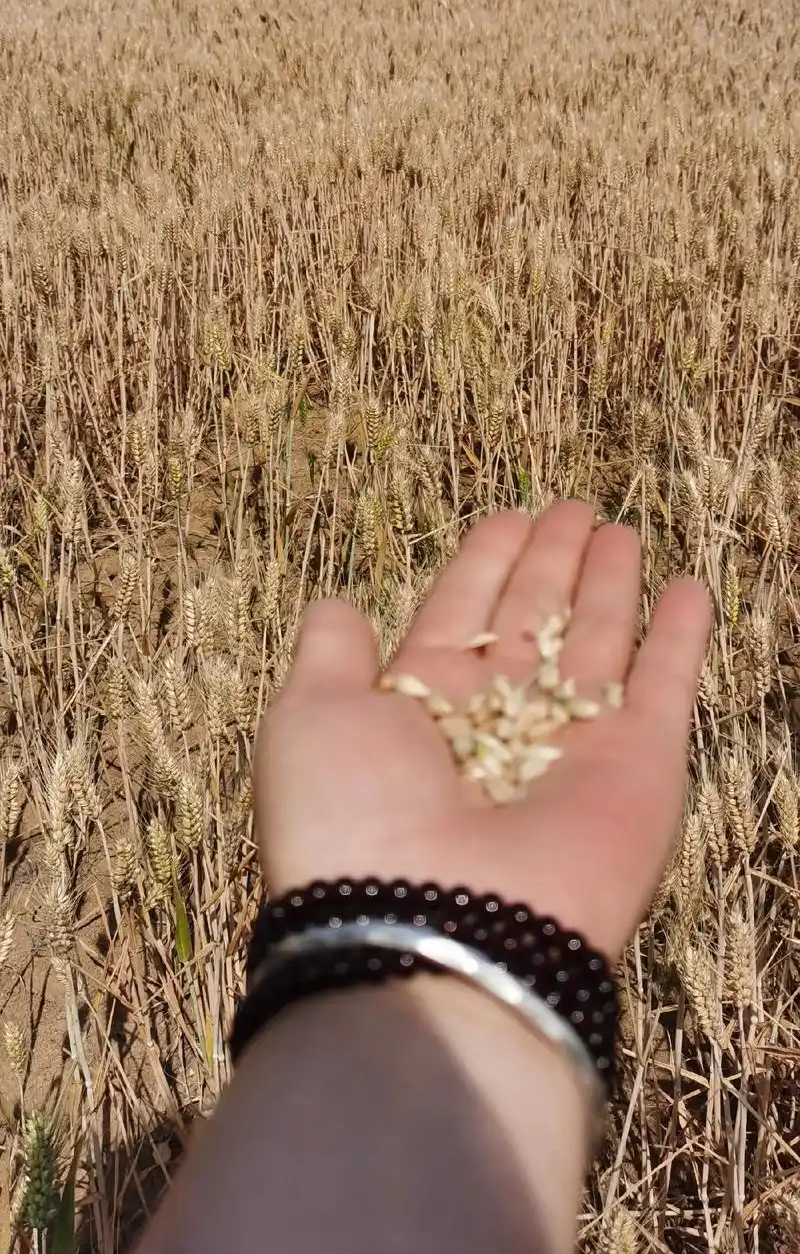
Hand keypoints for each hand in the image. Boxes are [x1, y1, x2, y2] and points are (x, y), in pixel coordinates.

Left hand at [255, 503, 710, 960]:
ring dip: (610, 587)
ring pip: (598, 645)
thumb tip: (337, 608)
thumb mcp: (310, 719)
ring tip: (620, 531)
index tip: (509, 516)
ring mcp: (573, 749)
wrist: (435, 928)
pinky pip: (665, 687)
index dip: (485, 565)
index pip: (463, 615)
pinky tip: (688, 588)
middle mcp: (500, 728)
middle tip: (573, 508)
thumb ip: (329, 657)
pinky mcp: (640, 769)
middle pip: (534, 623)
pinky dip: (679, 638)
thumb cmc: (354, 820)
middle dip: (551, 565)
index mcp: (422, 711)